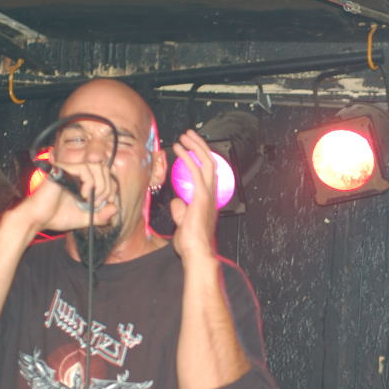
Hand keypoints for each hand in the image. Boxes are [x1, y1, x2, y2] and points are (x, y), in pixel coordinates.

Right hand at [23, 161, 118, 232]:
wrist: (38, 219)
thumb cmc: (58, 217)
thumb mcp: (86, 218)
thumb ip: (101, 215)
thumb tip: (115, 207)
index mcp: (83, 181)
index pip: (106, 176)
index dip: (111, 189)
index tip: (107, 203)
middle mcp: (77, 173)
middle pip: (104, 169)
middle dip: (108, 187)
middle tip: (100, 202)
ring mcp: (69, 170)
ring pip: (97, 167)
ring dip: (101, 185)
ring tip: (91, 199)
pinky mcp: (62, 169)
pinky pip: (85, 169)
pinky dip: (90, 183)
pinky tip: (83, 195)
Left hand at [169, 129, 217, 260]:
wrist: (197, 252)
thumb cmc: (191, 243)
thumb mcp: (183, 223)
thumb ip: (181, 210)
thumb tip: (176, 201)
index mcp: (209, 200)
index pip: (208, 173)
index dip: (201, 159)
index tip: (192, 149)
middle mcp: (212, 194)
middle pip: (210, 162)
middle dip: (200, 146)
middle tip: (189, 135)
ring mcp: (208, 194)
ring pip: (206, 162)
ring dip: (195, 146)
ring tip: (185, 136)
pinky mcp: (201, 196)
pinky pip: (195, 170)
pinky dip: (186, 156)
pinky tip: (177, 149)